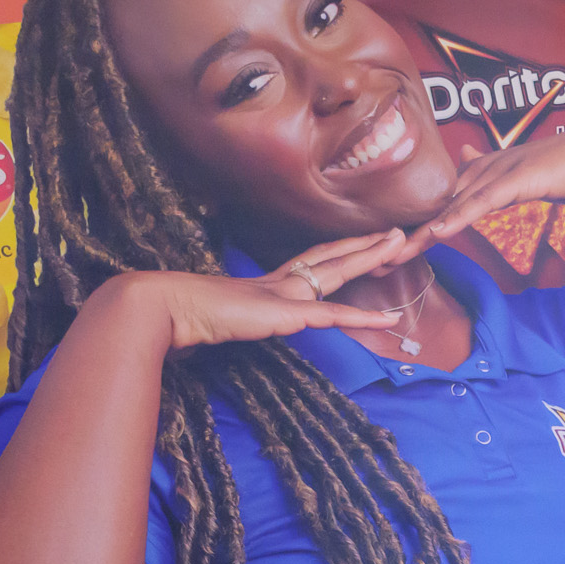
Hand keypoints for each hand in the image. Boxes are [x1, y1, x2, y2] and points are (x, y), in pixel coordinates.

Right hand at [106, 233, 413, 352]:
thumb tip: (223, 332)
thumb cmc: (179, 317)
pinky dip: (362, 317)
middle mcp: (277, 283)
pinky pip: (333, 315)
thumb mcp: (215, 322)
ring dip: (369, 257)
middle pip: (330, 257)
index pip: (308, 265)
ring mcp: (283, 294)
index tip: (357, 245)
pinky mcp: (285, 314)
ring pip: (337, 272)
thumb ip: (228, 324)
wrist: (164, 309)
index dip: (336, 254)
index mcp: (263, 285)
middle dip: (362, 244)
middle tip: (395, 231)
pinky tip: (388, 319)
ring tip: (400, 243)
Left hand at [405, 128, 564, 255]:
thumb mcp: (526, 173)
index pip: (443, 199)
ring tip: (395, 252)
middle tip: (377, 256)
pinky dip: (459, 217)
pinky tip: (438, 232)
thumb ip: (495, 171)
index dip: (416, 222)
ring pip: (454, 204)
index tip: (391, 246)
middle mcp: (486, 168)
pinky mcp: (519, 180)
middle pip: (438, 203)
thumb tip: (465, 154)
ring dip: (423, 231)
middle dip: (408, 231)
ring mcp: (501, 172)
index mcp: (485, 170)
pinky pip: (483, 202)